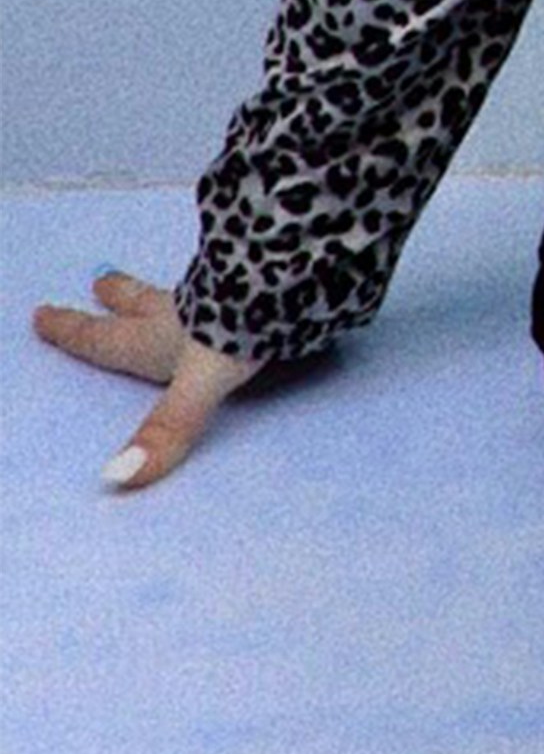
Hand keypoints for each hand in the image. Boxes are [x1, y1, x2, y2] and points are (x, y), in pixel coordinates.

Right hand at [31, 268, 261, 489]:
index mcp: (159, 337)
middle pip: (139, 304)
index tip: (42, 316)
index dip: (74, 332)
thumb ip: (166, 427)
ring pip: (175, 292)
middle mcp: (182, 313)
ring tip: (142, 284)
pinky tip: (221, 284)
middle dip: (117, 298)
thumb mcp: (200, 384)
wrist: (290, 276)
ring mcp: (217, 295)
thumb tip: (119, 476)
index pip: (107, 340)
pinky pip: (218, 285)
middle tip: (100, 281)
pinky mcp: (251, 287)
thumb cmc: (240, 328)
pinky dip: (208, 284)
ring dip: (155, 291)